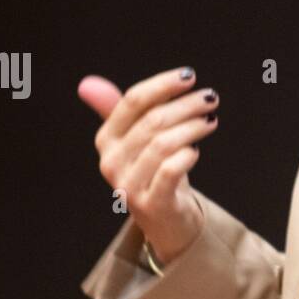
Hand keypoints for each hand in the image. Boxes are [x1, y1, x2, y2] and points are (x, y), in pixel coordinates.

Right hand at [78, 66, 218, 265]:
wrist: (166, 221)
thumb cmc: (156, 174)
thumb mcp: (137, 141)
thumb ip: (122, 111)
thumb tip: (88, 84)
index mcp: (107, 139)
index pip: (133, 101)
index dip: (163, 85)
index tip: (190, 76)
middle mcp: (112, 162)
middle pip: (152, 120)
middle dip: (185, 105)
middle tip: (210, 99)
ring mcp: (129, 185)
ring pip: (163, 143)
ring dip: (192, 127)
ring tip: (210, 121)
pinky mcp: (150, 204)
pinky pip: (170, 170)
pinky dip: (187, 155)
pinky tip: (196, 150)